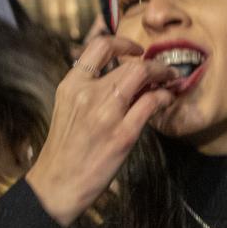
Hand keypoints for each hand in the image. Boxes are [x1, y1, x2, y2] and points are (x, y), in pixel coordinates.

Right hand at [24, 35, 176, 225]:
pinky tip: (166, 99)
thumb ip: (88, 88)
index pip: (99, 45)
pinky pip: (151, 103)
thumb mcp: (68, 108)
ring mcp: (106, 114)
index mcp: (72, 85)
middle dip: (153, 63)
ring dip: (162, 74)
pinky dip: (164, 97)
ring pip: (142, 76)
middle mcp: (88, 94)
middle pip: (130, 63)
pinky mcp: (123, 134)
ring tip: (169, 80)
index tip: (136, 50)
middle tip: (163, 69)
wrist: (57, 184)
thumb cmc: (65, 148)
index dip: (123, 42)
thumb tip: (119, 73)